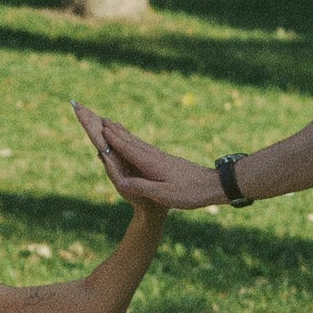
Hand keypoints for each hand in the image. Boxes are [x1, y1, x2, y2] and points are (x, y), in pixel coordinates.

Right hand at [77, 108, 225, 210]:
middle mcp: (153, 156)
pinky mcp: (165, 159)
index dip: (112, 138)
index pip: (127, 148)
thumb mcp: (164, 195)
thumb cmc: (190, 193)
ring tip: (110, 123)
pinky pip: (143, 147)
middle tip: (100, 118)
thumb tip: (120, 183)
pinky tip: (132, 141)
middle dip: (113, 130)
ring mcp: (159, 156)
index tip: (99, 126)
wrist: (212, 185)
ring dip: (121, 132)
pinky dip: (132, 140)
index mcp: (151, 163)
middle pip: (129, 140)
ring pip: (136, 141)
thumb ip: (142, 187)